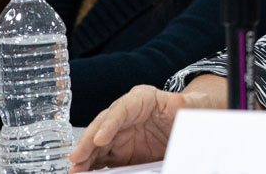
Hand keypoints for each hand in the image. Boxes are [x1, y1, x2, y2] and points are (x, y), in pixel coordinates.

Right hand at [68, 85, 189, 171]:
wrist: (190, 123)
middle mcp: (125, 115)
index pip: (121, 109)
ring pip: (96, 144)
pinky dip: (91, 167)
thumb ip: (184, 106)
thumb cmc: (188, 110)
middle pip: (102, 126)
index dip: (108, 124)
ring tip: (75, 171)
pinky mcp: (119, 152)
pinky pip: (101, 159)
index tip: (99, 139)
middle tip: (77, 158)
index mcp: (141, 98)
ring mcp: (119, 134)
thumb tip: (180, 104)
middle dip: (88, 142)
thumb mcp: (190, 106)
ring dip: (84, 158)